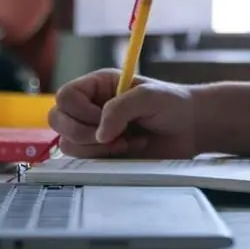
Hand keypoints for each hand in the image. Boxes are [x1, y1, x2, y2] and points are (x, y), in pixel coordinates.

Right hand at [48, 69, 197, 158]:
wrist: (192, 129)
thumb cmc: (173, 104)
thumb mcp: (148, 97)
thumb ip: (120, 109)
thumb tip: (100, 134)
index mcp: (97, 86)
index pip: (65, 96)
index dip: (79, 111)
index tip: (103, 118)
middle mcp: (90, 107)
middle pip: (57, 120)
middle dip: (82, 132)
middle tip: (114, 135)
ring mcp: (94, 132)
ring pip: (68, 144)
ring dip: (97, 148)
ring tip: (127, 141)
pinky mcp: (102, 154)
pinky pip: (84, 162)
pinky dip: (104, 159)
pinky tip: (128, 150)